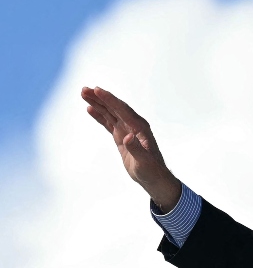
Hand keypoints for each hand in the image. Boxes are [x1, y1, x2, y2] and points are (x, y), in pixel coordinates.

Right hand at [81, 86, 180, 212]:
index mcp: (140, 128)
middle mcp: (134, 125)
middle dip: (100, 98)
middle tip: (84, 89)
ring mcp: (127, 130)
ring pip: (110, 113)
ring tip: (84, 94)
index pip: (122, 110)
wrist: (154, 178)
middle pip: (115, 107)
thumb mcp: (143, 161)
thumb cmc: (151, 170)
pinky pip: (109, 123)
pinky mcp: (122, 137)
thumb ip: (136, 148)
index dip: (110, 99)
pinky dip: (100, 116)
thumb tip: (128, 137)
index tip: (97, 90)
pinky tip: (90, 109)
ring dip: (98, 103)